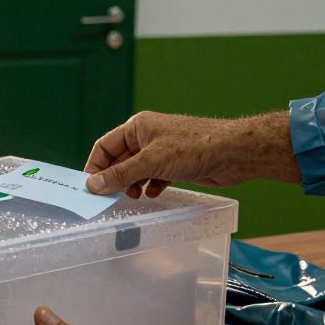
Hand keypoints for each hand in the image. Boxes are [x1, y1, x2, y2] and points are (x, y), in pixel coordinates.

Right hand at [84, 110, 297, 198]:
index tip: (90, 186)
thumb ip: (121, 174)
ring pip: (137, 170)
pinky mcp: (176, 165)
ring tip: (134, 197)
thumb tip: (94, 184)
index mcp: (137, 127)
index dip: (96, 166)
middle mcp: (148, 137)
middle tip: (110, 197)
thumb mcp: (151, 162)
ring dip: (132, 184)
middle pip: (120, 160)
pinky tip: (154, 193)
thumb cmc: (194, 147)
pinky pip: (154, 177)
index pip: (105, 146)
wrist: (234, 153)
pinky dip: (151, 186)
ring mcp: (162, 151)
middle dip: (115, 178)